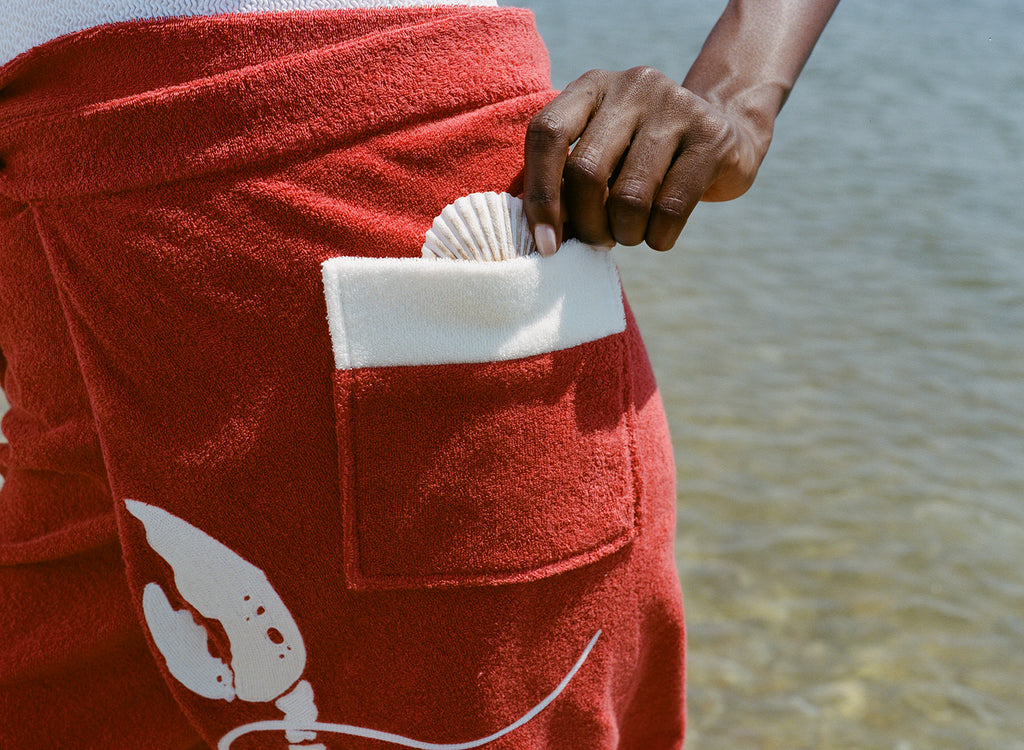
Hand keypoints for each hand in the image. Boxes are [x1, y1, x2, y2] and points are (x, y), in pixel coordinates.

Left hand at [522, 66, 770, 253]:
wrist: (725, 130)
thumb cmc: (643, 156)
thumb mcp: (602, 151)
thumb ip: (569, 180)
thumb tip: (544, 237)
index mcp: (592, 87)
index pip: (547, 134)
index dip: (539, 194)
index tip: (546, 242)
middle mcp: (632, 87)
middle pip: (586, 172)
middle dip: (587, 224)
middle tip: (599, 240)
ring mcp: (676, 107)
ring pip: (628, 198)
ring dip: (625, 234)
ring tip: (630, 234)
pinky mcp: (712, 137)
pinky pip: (671, 209)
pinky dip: (658, 238)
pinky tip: (659, 236)